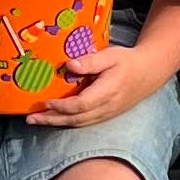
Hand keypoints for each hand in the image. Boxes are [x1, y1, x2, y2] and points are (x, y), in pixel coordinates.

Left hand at [27, 44, 169, 127]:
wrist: (149, 73)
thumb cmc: (127, 61)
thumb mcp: (110, 55)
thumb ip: (90, 62)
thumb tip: (69, 65)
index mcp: (108, 91)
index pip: (82, 104)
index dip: (62, 106)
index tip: (46, 102)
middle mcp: (107, 107)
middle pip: (76, 119)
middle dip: (52, 120)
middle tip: (30, 119)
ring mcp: (107, 114)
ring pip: (79, 123)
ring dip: (56, 123)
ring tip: (37, 121)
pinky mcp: (106, 116)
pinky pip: (84, 123)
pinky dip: (67, 123)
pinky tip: (55, 119)